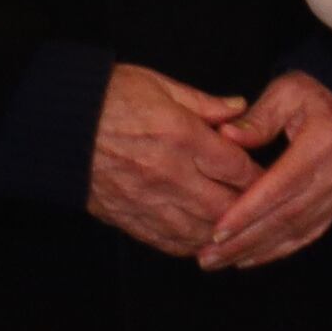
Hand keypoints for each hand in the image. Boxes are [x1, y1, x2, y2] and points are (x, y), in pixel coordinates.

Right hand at [86, 62, 259, 256]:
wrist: (55, 124)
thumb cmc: (109, 97)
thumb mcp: (161, 86)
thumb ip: (205, 103)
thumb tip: (240, 109)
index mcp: (181, 137)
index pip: (237, 167)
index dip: (262, 174)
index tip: (276, 176)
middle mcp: (168, 174)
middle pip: (225, 205)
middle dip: (250, 208)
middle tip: (266, 206)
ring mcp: (147, 200)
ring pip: (200, 230)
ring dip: (224, 232)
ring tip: (241, 228)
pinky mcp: (127, 217)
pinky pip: (167, 241)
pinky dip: (191, 244)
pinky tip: (204, 240)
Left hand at [197, 72, 331, 270]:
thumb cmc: (311, 99)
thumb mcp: (285, 93)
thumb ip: (256, 119)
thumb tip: (225, 137)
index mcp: (327, 140)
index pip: (281, 185)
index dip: (248, 211)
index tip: (215, 231)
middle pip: (287, 215)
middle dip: (244, 239)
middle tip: (207, 256)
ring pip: (296, 230)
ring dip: (255, 249)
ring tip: (218, 261)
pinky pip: (309, 234)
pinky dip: (277, 250)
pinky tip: (248, 258)